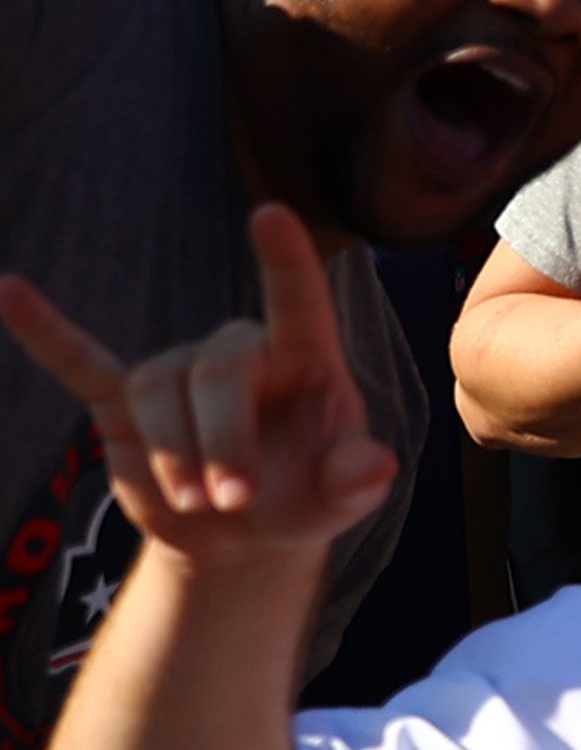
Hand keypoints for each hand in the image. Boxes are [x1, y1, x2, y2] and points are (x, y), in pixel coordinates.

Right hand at [0, 207, 392, 571]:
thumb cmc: (305, 497)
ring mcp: (179, 375)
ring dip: (173, 454)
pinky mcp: (124, 406)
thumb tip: (375, 465)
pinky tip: (9, 291)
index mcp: (304, 358)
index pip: (297, 299)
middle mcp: (237, 352)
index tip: (270, 213)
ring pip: (157, 390)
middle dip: (222, 441)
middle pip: (215, 371)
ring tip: (196, 502)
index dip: (285, 260)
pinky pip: (82, 361)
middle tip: (234, 501)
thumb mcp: (342, 496)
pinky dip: (46, 331)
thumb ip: (358, 479)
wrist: (245, 536)